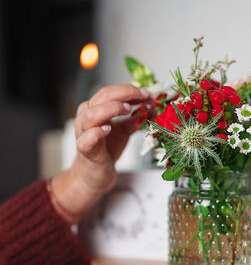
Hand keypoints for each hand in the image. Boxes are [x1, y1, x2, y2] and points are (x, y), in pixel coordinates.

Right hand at [51, 84, 149, 223]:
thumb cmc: (105, 149)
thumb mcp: (124, 130)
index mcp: (96, 109)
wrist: (94, 173)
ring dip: (111, 109)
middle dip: (125, 94)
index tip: (148, 94)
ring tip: (127, 109)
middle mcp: (87, 117)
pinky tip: (107, 130)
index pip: (111, 92)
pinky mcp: (85, 150)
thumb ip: (136, 119)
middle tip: (144, 97)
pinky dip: (96, 132)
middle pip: (102, 97)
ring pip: (91, 114)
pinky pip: (87, 139)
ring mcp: (84, 133)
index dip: (130, 90)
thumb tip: (152, 108)